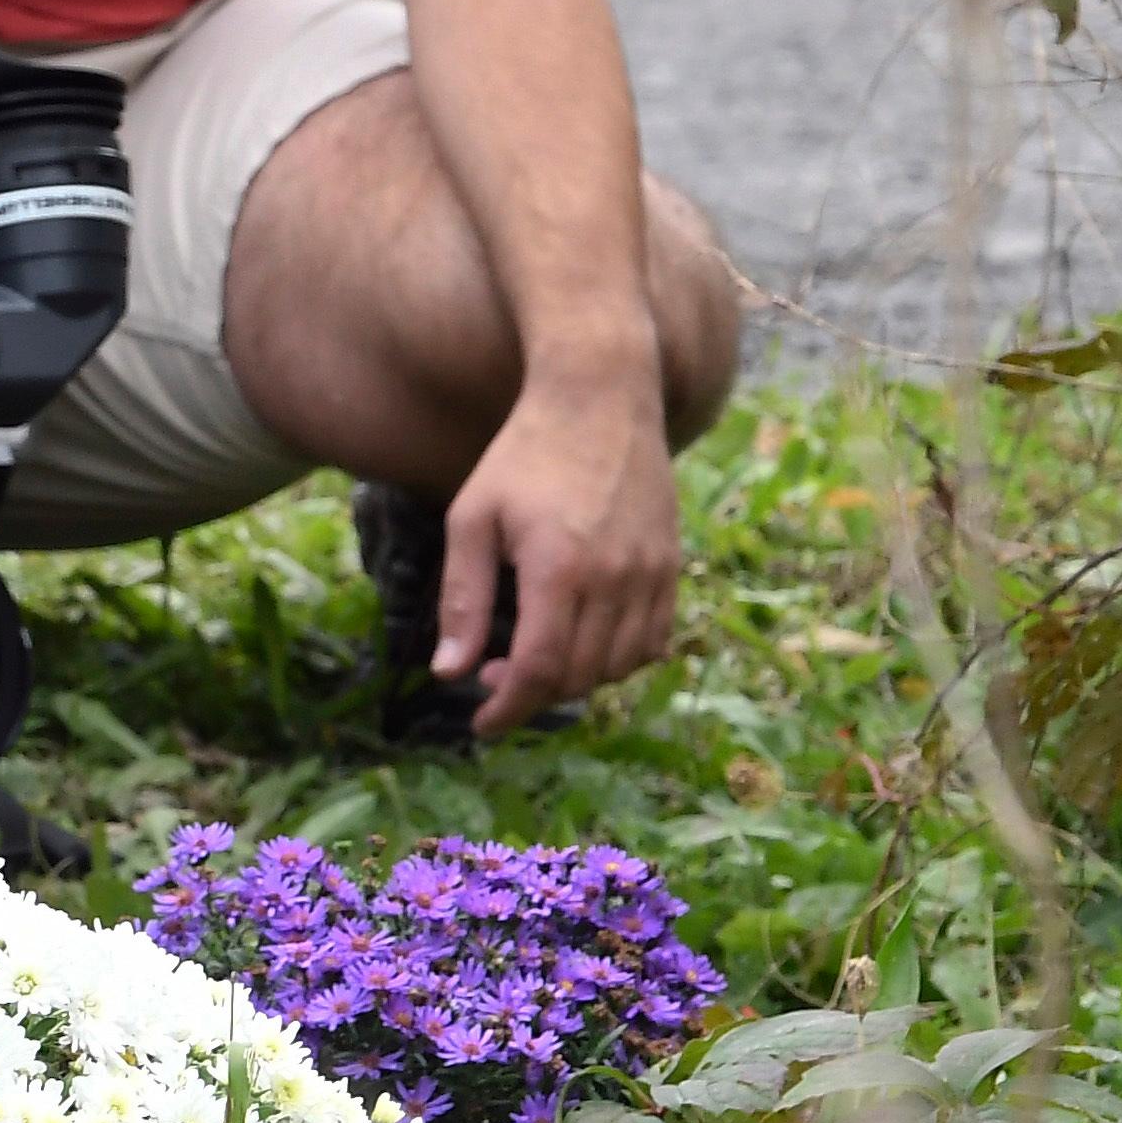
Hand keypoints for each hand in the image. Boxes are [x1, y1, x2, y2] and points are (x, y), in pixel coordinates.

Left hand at [435, 369, 685, 737]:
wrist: (601, 397)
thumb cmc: (524, 455)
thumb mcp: (472, 519)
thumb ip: (463, 600)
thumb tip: (449, 671)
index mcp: (559, 569)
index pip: (540, 670)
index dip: (508, 709)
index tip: (481, 725)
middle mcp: (616, 578)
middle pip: (579, 676)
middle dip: (532, 694)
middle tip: (494, 674)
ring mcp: (652, 573)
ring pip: (618, 666)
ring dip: (574, 680)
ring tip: (535, 653)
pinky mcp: (672, 566)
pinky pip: (653, 641)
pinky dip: (617, 659)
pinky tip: (582, 640)